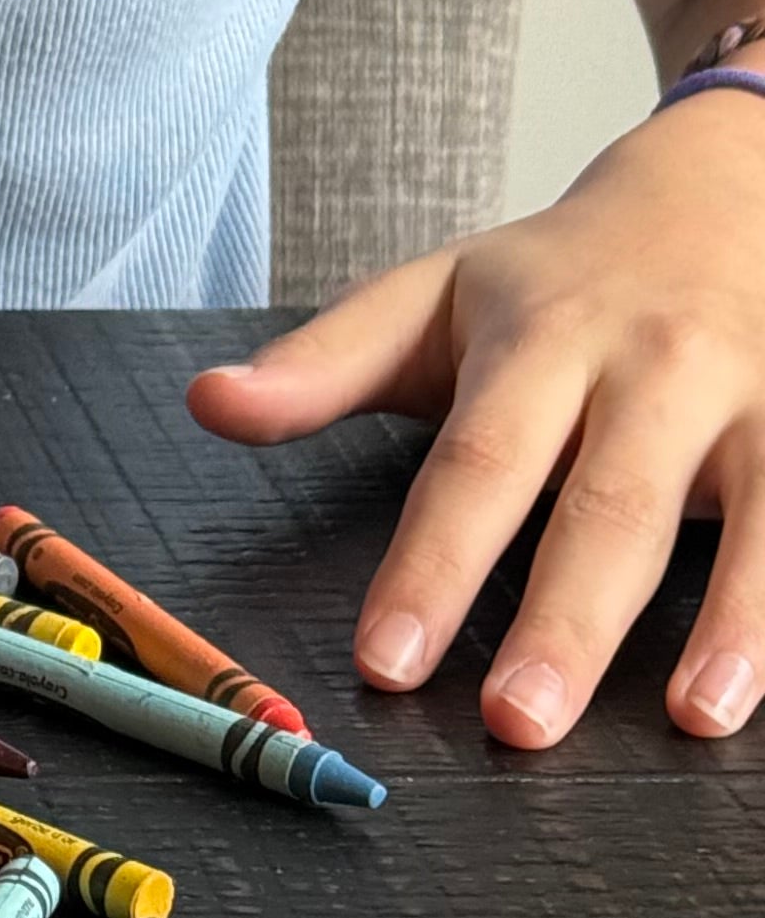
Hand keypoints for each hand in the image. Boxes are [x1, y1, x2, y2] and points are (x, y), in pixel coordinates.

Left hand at [185, 92, 764, 746]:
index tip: (386, 663)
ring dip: (725, 623)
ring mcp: (755, 396)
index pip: (474, 464)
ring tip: (690, 720)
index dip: (430, 567)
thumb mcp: (432, 298)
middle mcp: (651, 366)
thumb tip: (207, 404)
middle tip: (518, 725)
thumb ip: (322, 366)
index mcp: (539, 339)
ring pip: (749, 514)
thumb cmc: (555, 278)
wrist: (717, 192)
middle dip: (563, 619)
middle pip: (604, 505)